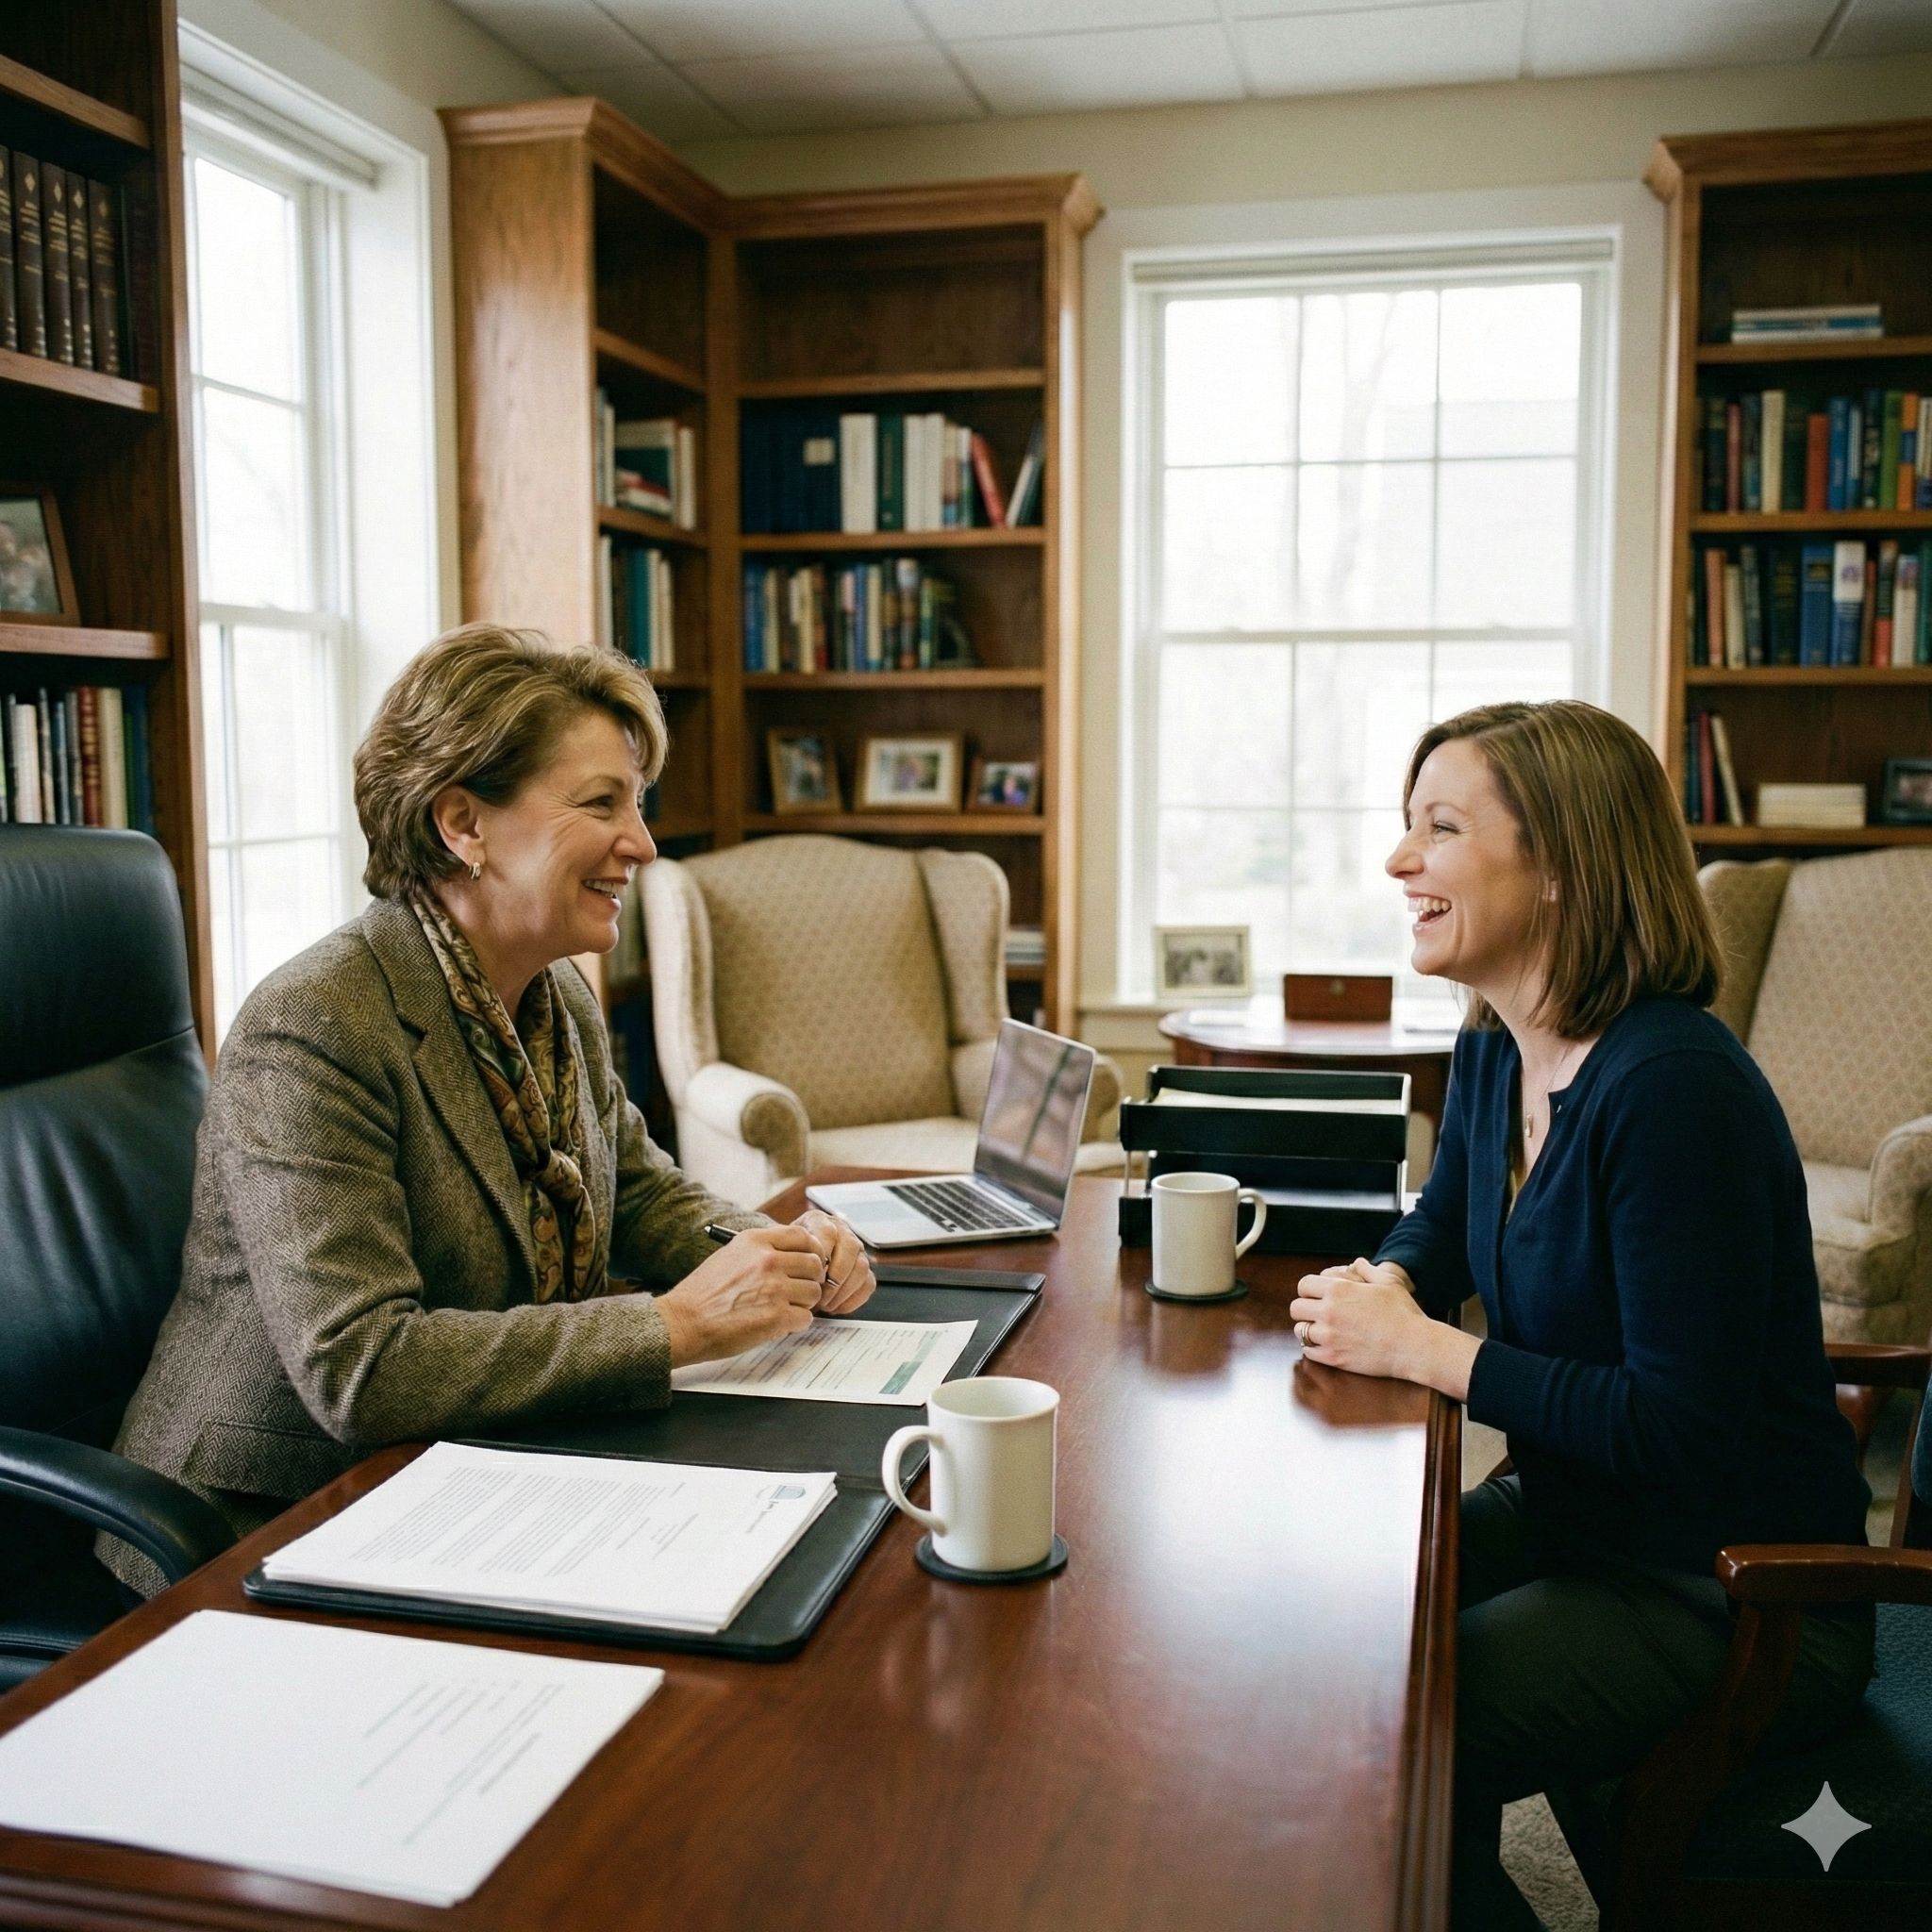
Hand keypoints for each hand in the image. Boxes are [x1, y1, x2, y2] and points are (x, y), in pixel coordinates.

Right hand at [656, 1227, 825, 1367]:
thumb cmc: (702, 1294)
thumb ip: (761, 1251)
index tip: (807, 1263)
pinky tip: (778, 1324)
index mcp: (755, 1241)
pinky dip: (795, 1324)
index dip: (810, 1251)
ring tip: (784, 1309)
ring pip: (813, 1292)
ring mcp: (774, 1288)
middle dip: (809, 1279)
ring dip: (803, 1303)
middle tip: (797, 1290)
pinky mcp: (776, 1317)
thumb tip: (791, 1254)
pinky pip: (805, 1318)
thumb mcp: (730, 1255)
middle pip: (814, 1264)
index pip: (803, 1236)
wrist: (682, 1323)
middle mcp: (767, 1260)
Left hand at [793, 1207, 875, 1314]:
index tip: (807, 1276)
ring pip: (861, 1267)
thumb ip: (788, 1255)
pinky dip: (853, 1299)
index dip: (820, 1257)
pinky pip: (868, 1284)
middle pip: (851, 1248)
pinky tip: (835, 1307)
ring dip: (843, 1290)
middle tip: (818, 1295)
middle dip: (834, 1277)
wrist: (791, 1261)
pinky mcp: (863, 1270)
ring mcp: (856, 1250)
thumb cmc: (785, 1257)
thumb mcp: (780, 1249)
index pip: (828, 1233)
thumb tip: (799, 1276)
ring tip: (825, 1304)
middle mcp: (841, 1231)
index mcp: (819, 1221)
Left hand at [1288, 1257, 1477, 1397]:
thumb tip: (1356, 1263)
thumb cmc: (1404, 1312)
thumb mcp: (1388, 1282)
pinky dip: (1314, 1348)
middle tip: (1318, 1313)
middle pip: (1296, 1308)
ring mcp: (1329, 1337)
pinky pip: (1308, 1351)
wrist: (1414, 1346)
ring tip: (1323, 1329)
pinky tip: (1327, 1344)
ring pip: (1300, 1330)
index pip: (1303, 1285)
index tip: (1318, 1296)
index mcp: (1338, 1290)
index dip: (1309, 1289)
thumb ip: (1367, 1270)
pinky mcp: (1333, 1358)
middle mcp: (1328, 1312)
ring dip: (1309, 1328)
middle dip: (1305, 1308)